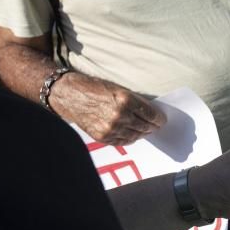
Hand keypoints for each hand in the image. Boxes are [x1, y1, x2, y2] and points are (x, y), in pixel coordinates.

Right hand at [51, 72, 165, 145]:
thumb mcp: (118, 89)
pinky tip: (133, 134)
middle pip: (145, 126)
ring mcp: (110, 128)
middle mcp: (119, 116)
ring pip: (135, 135)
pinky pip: (122, 141)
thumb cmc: (94, 88)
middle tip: (156, 126)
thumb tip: (150, 114)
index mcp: (126, 100)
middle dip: (152, 127)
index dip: (159, 119)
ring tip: (145, 131)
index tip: (161, 120)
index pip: (151, 115)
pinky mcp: (102, 137)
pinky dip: (130, 138)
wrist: (68, 94)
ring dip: (142, 134)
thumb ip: (135, 102)